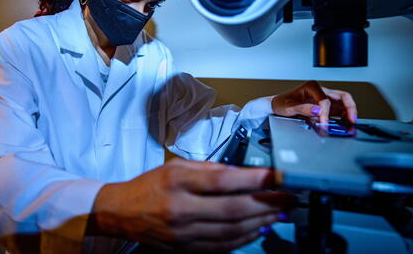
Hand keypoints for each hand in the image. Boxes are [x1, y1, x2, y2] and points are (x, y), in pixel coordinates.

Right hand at [88, 158, 294, 252]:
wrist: (121, 212)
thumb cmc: (150, 184)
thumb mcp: (176, 166)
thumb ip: (209, 169)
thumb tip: (244, 175)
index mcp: (178, 181)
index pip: (224, 180)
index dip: (256, 179)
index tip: (280, 176)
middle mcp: (181, 208)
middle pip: (234, 209)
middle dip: (268, 203)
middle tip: (291, 198)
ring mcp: (183, 233)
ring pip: (232, 231)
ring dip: (261, 222)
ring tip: (280, 213)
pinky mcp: (185, 249)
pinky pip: (221, 247)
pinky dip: (244, 239)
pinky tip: (258, 229)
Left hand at [271, 80, 357, 123]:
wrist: (277, 106)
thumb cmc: (281, 104)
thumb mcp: (288, 107)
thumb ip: (302, 108)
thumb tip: (317, 111)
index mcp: (311, 87)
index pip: (325, 100)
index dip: (326, 113)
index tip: (324, 123)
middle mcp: (320, 90)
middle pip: (342, 96)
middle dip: (350, 107)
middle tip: (353, 120)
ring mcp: (325, 98)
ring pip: (344, 102)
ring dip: (349, 112)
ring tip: (352, 124)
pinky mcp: (326, 106)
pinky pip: (340, 110)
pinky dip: (344, 116)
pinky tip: (345, 124)